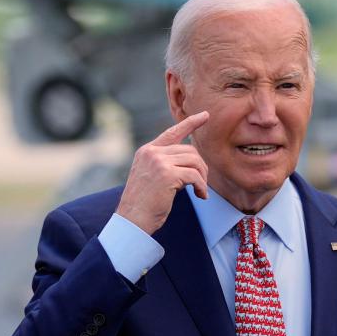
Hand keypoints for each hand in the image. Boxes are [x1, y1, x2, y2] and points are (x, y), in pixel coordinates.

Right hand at [116, 111, 209, 234]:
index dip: (190, 123)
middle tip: (202, 185)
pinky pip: (195, 176)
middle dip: (201, 168)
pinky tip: (201, 196)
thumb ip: (166, 165)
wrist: (131, 219)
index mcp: (147, 151)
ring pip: (195, 161)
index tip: (205, 116)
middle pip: (190, 150)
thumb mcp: (152, 178)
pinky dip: (202, 187)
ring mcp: (158, 162)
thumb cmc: (144, 204)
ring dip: (203, 178)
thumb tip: (192, 161)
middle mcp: (152, 152)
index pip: (172, 132)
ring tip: (201, 192)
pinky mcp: (166, 174)